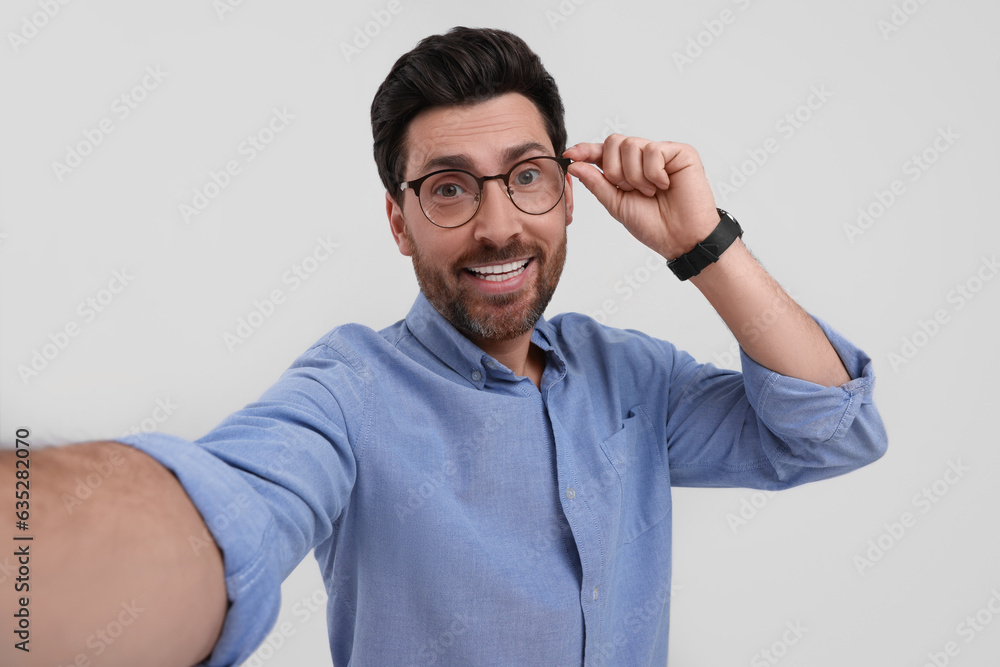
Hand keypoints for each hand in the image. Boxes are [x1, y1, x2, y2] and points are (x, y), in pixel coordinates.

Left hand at [564, 136, 719, 259]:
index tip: (570, 154)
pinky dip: (654, 173)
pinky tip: (665, 185)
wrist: (680, 238)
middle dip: (614, 169)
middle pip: (614, 142)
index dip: (586, 150)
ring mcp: (662, 153)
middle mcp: (643, 158)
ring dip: (635, 175)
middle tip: (629, 189)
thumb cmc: (653, 225)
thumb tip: (575, 165)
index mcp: (627, 170)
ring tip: (650, 192)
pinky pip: (653, 150)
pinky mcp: (680, 152)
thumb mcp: (616, 204)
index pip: (603, 152)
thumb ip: (596, 183)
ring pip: (631, 145)